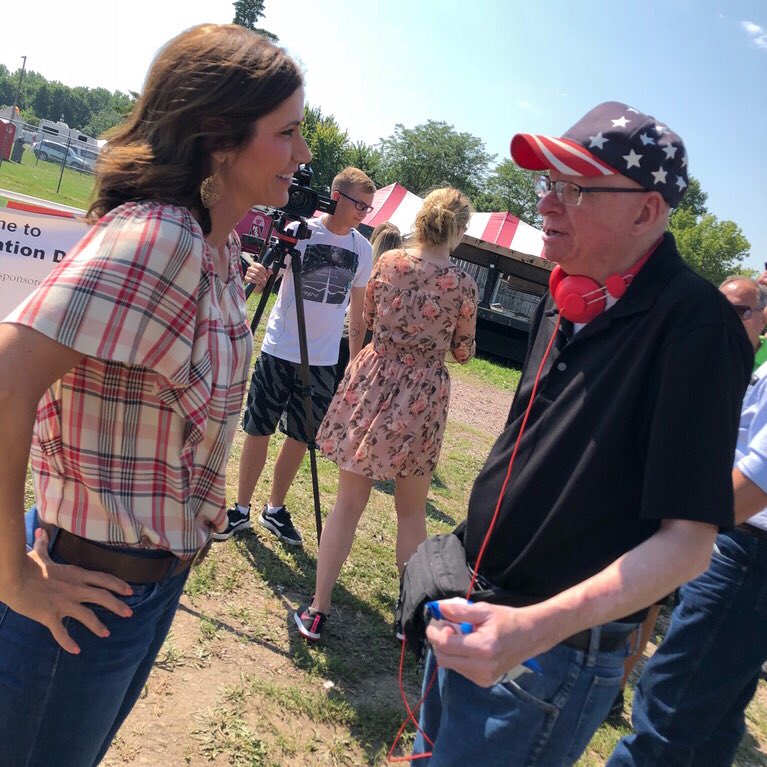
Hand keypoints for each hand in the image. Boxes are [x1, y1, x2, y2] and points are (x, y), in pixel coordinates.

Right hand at [3, 528, 133, 653]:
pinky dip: (68, 642)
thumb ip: (43, 544)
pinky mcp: (49, 615)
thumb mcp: (39, 554)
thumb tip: (41, 531)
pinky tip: (76, 650)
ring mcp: (63, 603)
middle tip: (129, 613)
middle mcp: (74, 588)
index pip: (104, 579)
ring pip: (86, 616)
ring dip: (97, 625)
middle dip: (117, 605)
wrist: (12, 578)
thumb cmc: (26, 566)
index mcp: (76, 574)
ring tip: (106, 633)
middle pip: (102, 597)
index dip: (118, 585)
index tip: (130, 591)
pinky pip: (61, 632)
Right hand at [244, 263, 271, 292]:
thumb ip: (269, 272)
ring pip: (254, 275)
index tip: (266, 273)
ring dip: (259, 279)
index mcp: (255, 265)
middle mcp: (250, 268)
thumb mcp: (266, 275)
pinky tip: (258, 283)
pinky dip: (255, 281)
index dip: (263, 270)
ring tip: (262, 281)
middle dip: (262, 275)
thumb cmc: (262, 278)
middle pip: (257, 271)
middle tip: (264, 278)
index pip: (259, 266)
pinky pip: (250, 279)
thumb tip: (270, 271)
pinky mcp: (246, 278)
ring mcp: (247, 273)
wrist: (259, 286)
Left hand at [426, 600, 546, 686]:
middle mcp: (481, 667)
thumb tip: (439, 609)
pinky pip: (460, 670)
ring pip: (450, 665)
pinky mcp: (484, 681)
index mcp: (482, 648)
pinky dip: (458, 658)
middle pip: (443, 659)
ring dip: (448, 650)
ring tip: (459, 635)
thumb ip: (460, 611)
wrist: (530, 636)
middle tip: (446, 627)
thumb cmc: (507, 620)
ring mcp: (483, 677)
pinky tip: (467, 646)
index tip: (433, 622)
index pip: (445, 645)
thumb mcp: (484, 610)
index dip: (433, 633)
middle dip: (439, 642)